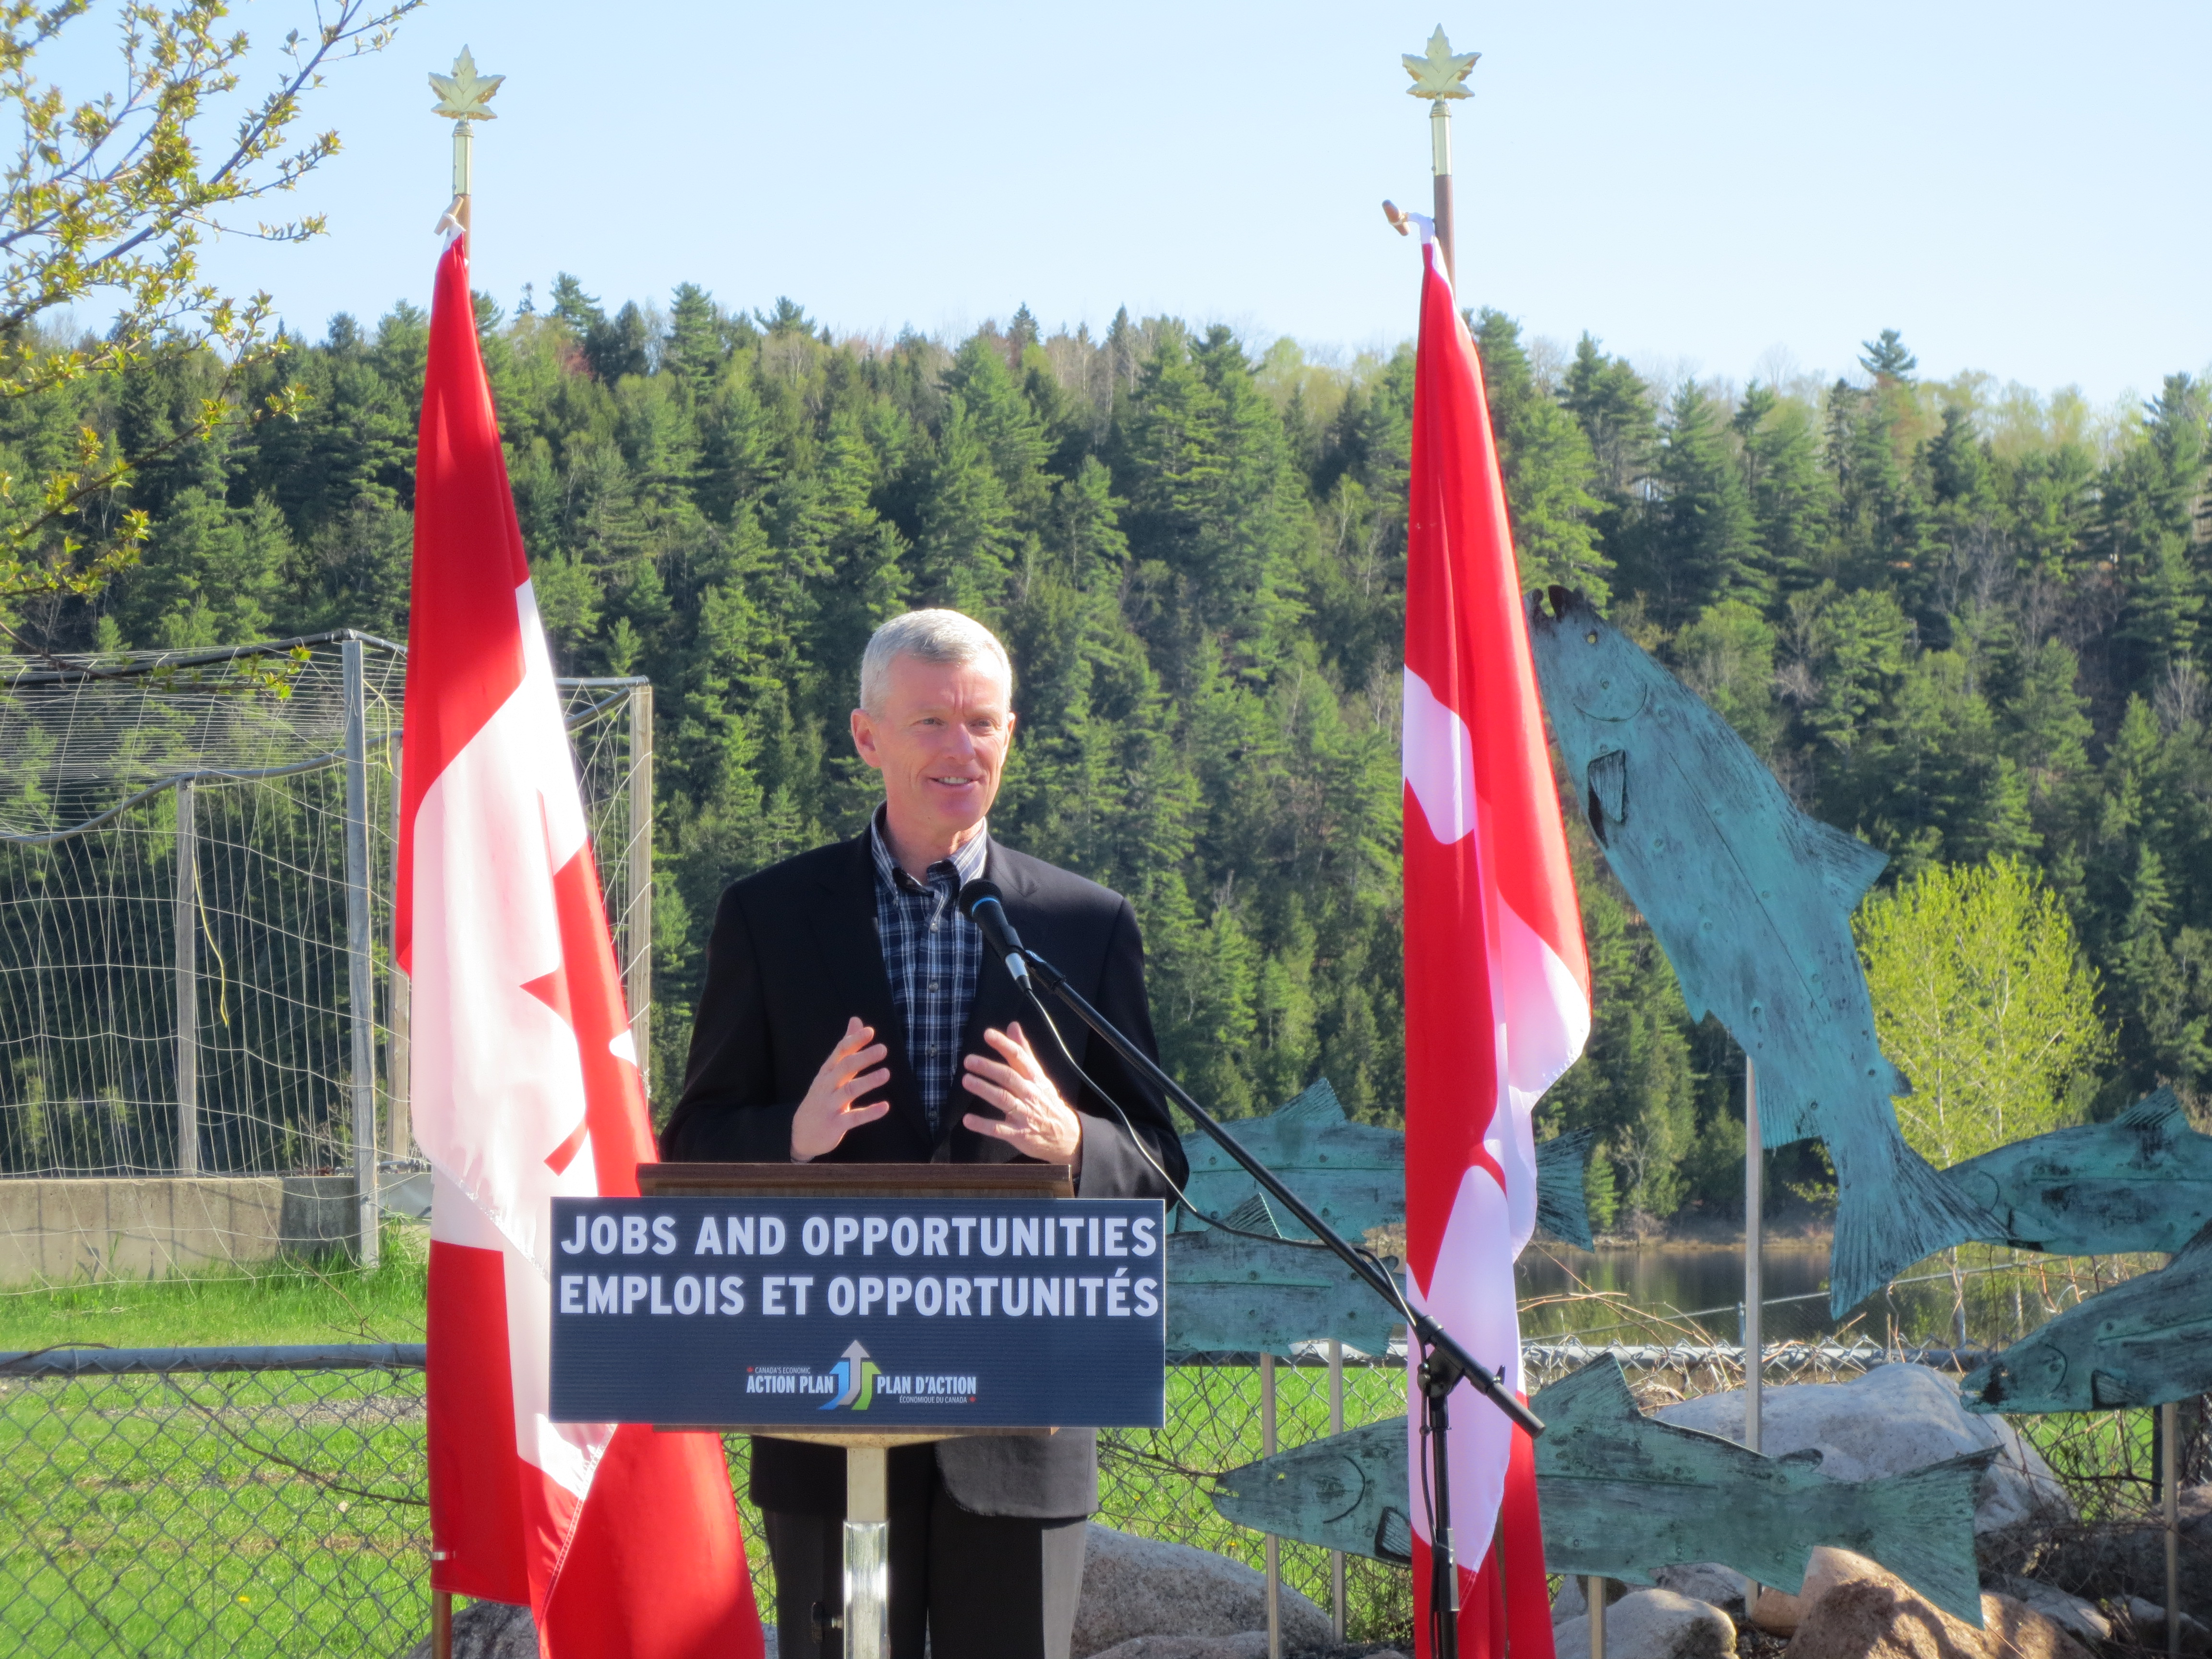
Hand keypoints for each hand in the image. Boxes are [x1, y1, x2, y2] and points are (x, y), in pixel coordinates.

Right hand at [791, 1017, 891, 1161]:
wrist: (802, 1134)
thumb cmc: (822, 1097)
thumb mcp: (830, 1071)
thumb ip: (846, 1047)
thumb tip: (856, 1020)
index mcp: (827, 1072)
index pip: (840, 1052)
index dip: (854, 1041)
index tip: (870, 1031)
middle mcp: (827, 1086)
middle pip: (844, 1068)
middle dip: (863, 1057)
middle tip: (883, 1049)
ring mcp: (830, 1105)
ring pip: (849, 1091)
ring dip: (868, 1082)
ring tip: (886, 1073)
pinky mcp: (835, 1124)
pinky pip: (854, 1118)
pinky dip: (870, 1113)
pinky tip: (885, 1107)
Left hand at [961, 1021, 1083, 1169]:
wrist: (1065, 1135)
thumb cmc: (1046, 1101)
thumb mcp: (1038, 1075)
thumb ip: (1023, 1051)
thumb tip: (1012, 1026)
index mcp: (1035, 1078)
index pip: (1019, 1057)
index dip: (1004, 1044)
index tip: (987, 1034)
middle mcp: (1030, 1094)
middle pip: (1009, 1077)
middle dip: (988, 1067)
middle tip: (969, 1060)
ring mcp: (1025, 1114)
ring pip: (1003, 1099)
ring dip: (984, 1089)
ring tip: (967, 1080)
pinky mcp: (1019, 1134)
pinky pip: (999, 1129)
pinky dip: (983, 1125)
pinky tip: (967, 1120)